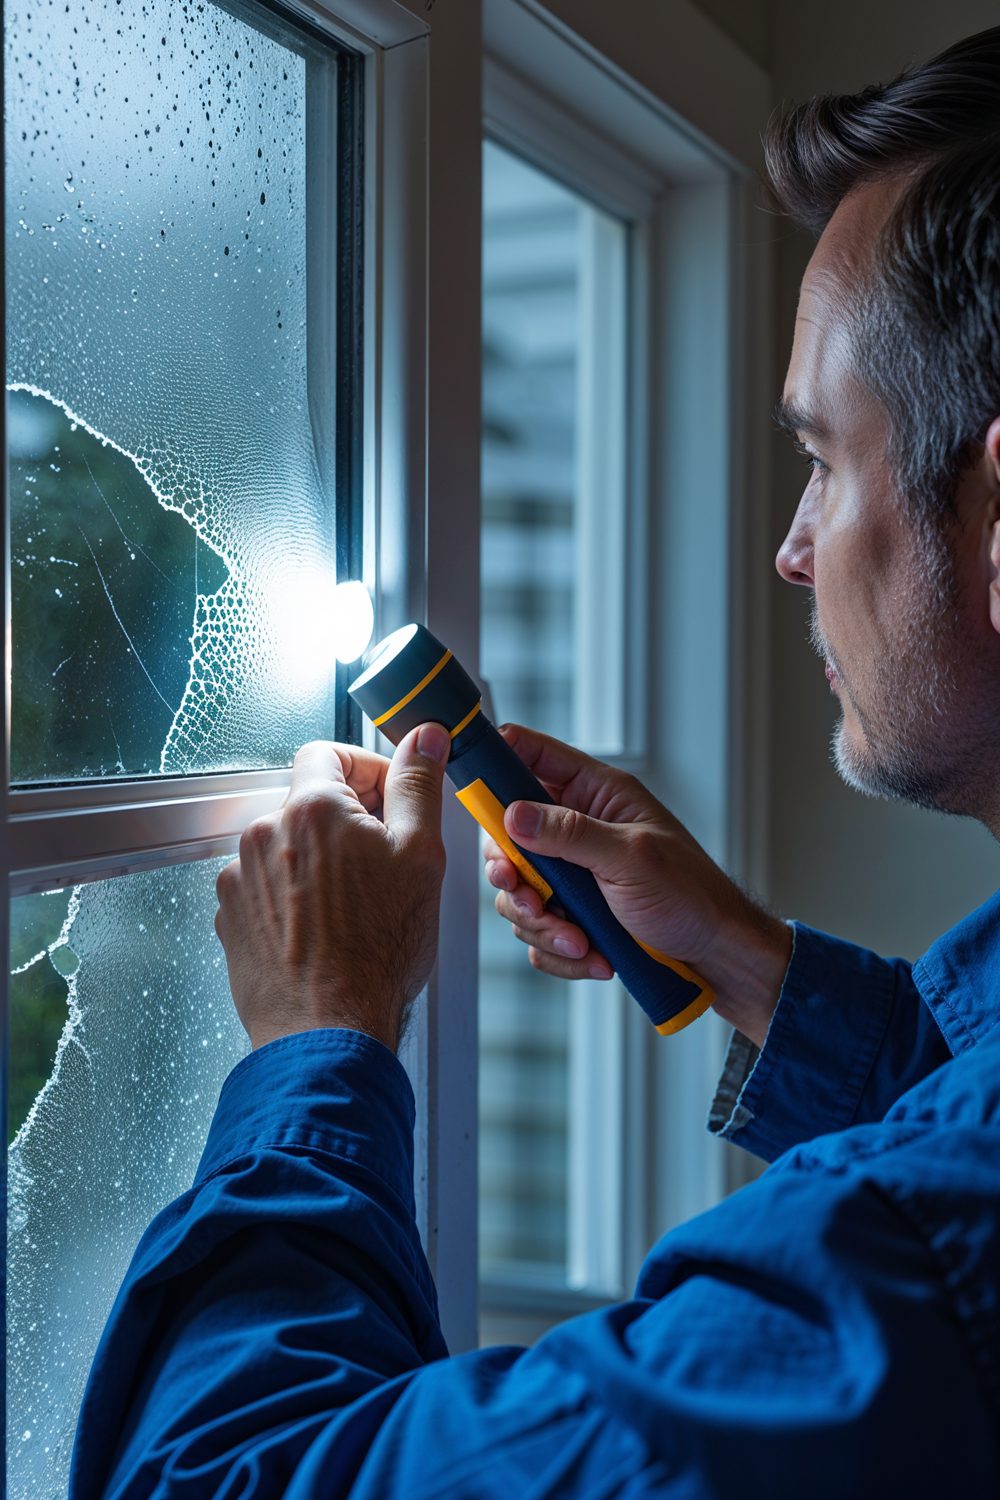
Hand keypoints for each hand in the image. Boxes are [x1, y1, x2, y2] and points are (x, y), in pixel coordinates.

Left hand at [215, 723, 449, 1052]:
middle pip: (308, 803)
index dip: (366, 770)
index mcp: (310, 810)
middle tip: (385, 863)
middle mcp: (263, 835)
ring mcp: (240, 879)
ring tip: (356, 908)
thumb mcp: (421, 857)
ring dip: (320, 862)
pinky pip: (266, 888)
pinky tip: (326, 931)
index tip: (388, 798)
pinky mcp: (230, 917)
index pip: (328, 753)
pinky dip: (294, 898)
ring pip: (288, 848)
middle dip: (347, 822)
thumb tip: (424, 739)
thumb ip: (418, 786)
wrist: (327, 1033)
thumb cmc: (378, 953)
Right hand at [484, 725, 790, 1047]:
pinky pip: (537, 931)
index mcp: (597, 794)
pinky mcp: (572, 914)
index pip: (532, 755)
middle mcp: (579, 829)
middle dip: (515, 877)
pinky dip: (559, 951)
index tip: (473, 791)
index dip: (497, 762)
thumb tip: (513, 813)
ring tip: (581, 940)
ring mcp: (572, 874)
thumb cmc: (692, 895)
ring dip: (542, 924)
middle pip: (508, 836)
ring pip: (518, 891)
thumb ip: (569, 833)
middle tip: (530, 897)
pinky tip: (594, 958)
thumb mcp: (631, 858)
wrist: (716, 956)